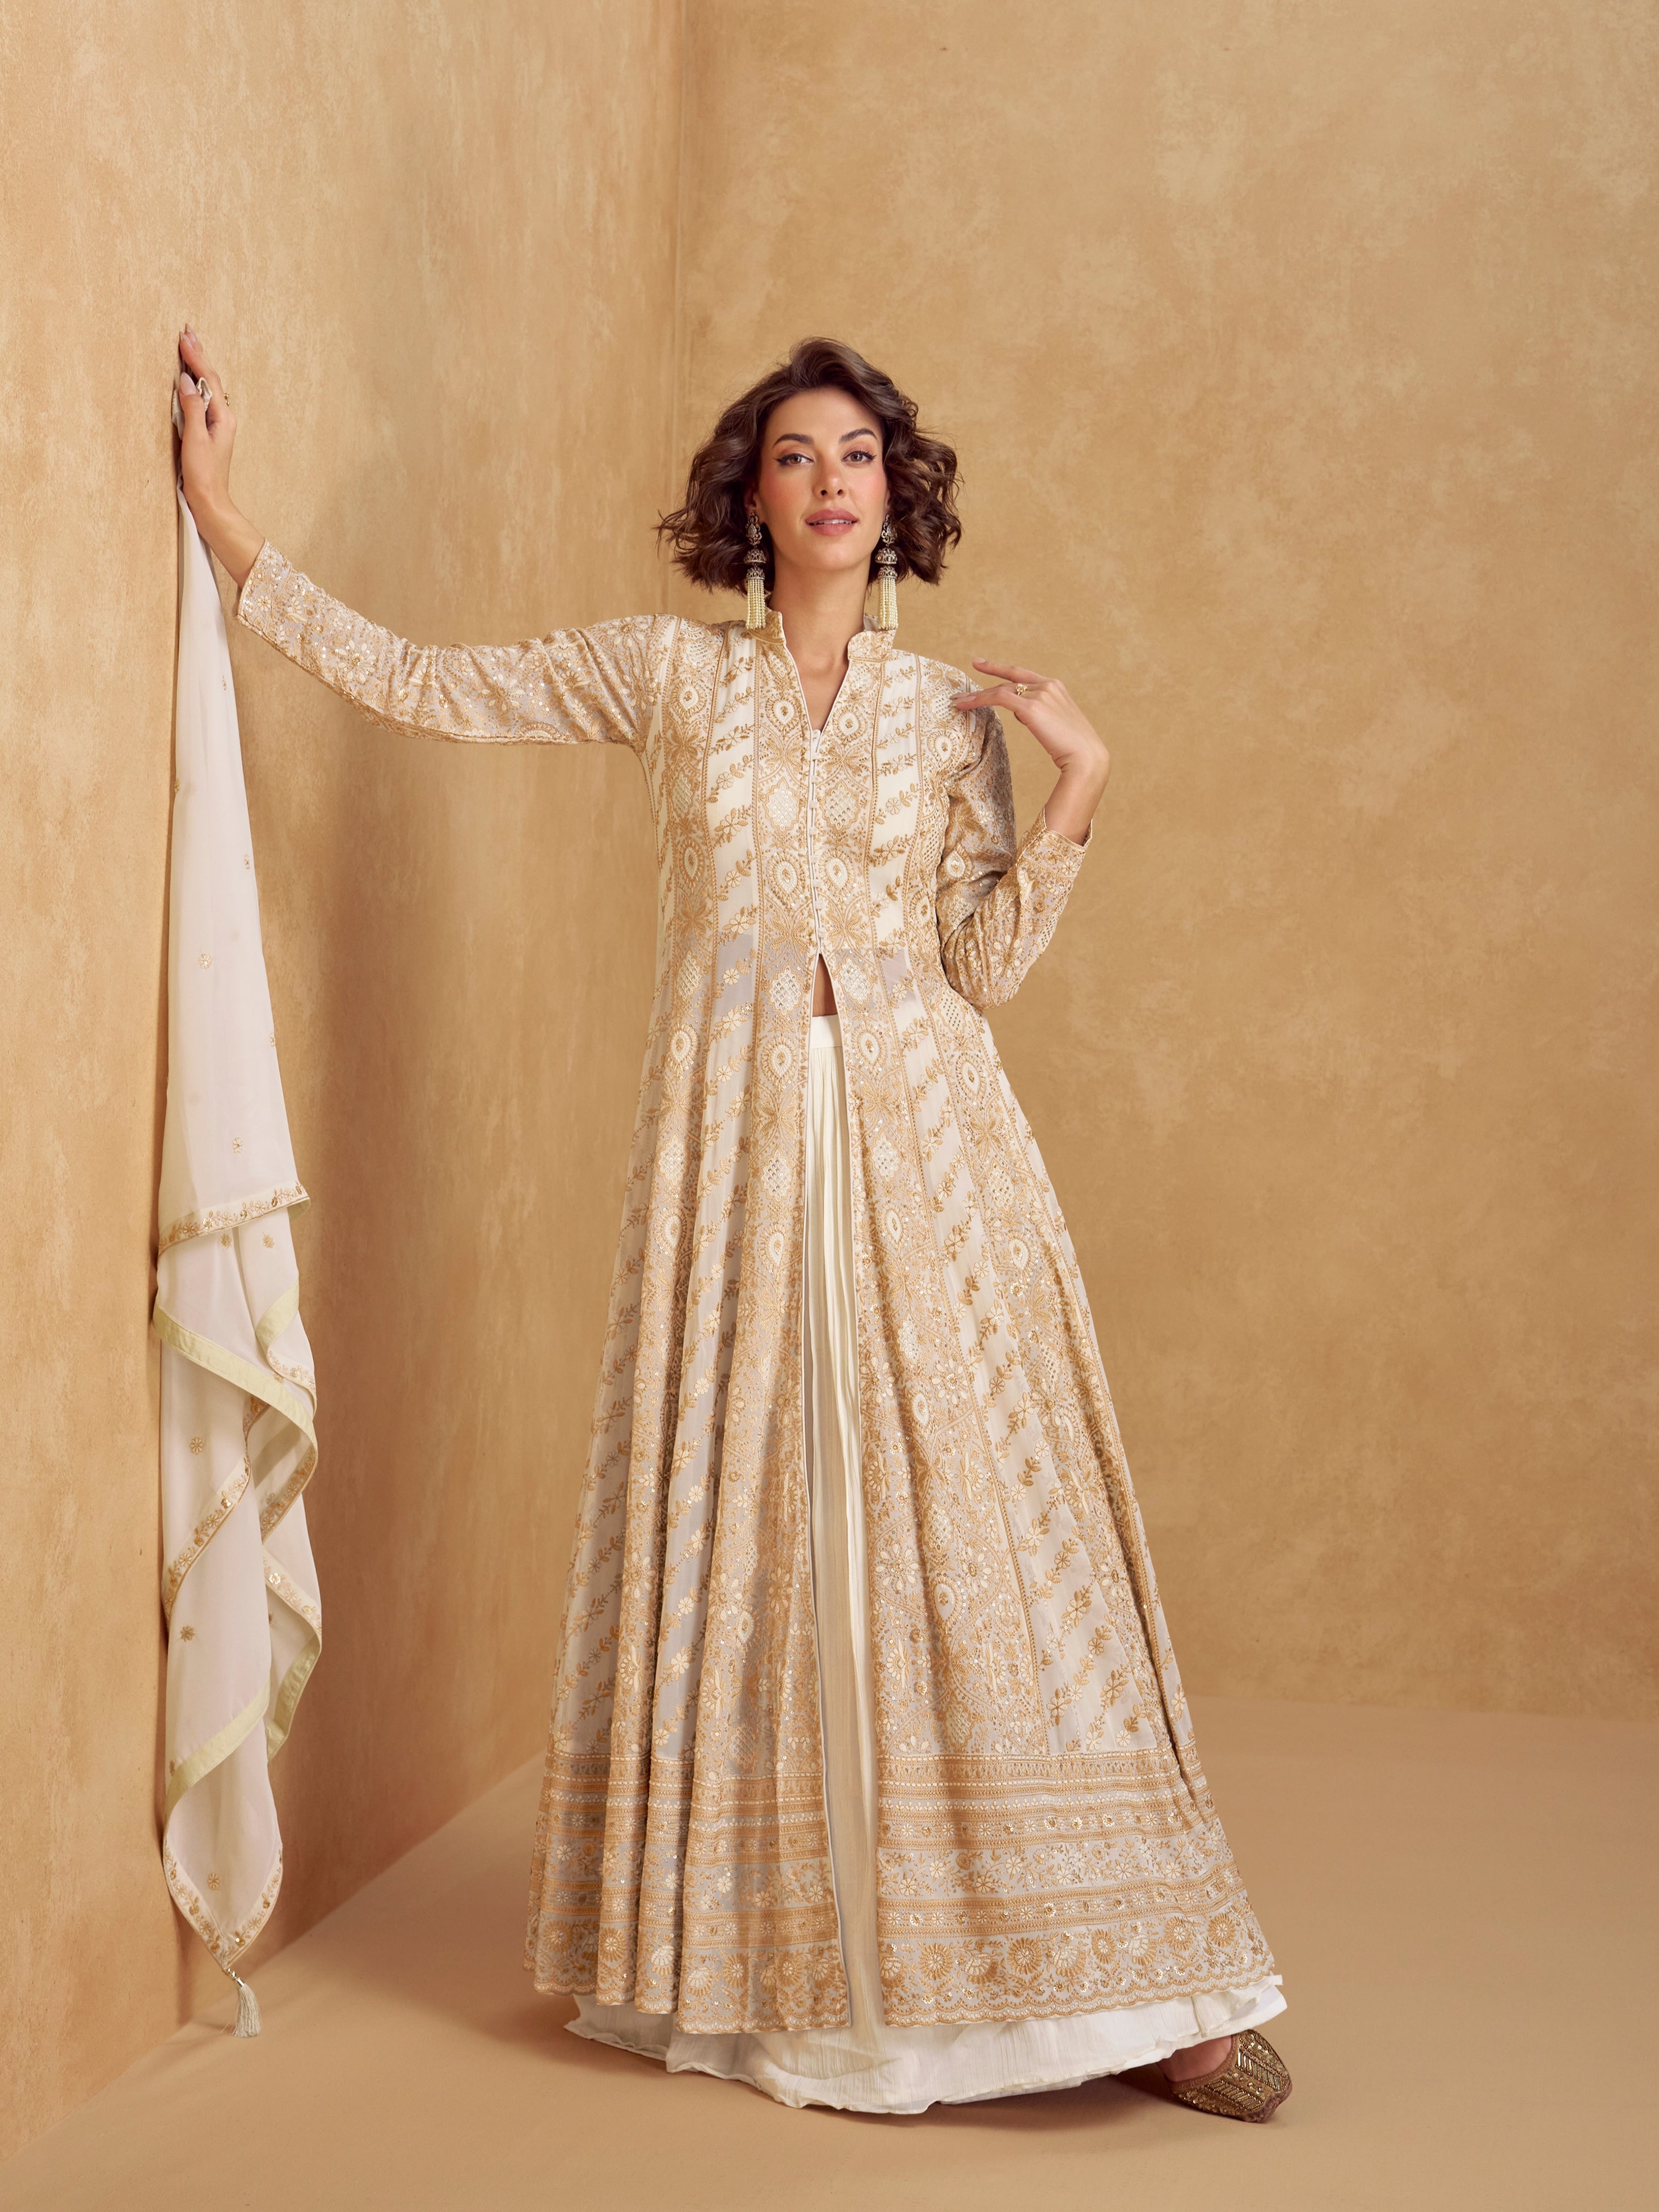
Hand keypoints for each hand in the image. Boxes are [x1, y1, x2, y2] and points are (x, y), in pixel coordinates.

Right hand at [175, 328, 263, 585]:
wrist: (211, 502)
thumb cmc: (204, 476)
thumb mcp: (195, 439)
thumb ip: (191, 407)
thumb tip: (184, 380)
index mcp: (222, 417)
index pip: (207, 378)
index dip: (195, 356)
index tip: (184, 335)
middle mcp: (223, 418)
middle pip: (209, 379)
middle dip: (198, 355)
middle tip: (187, 332)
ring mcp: (217, 425)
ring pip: (207, 388)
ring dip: (197, 366)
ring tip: (188, 346)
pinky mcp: (208, 433)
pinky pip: (202, 400)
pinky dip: (195, 384)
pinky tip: (189, 378)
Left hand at [952, 659, 1109, 845]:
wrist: (1086, 758)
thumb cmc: (1074, 749)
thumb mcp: (1058, 725)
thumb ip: (1042, 715)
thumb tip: (1022, 714)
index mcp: (1056, 687)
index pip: (1024, 674)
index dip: (1003, 668)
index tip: (986, 664)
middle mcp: (1047, 686)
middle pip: (1010, 679)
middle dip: (989, 671)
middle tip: (973, 665)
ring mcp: (1040, 694)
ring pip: (1001, 690)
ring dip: (978, 696)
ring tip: (959, 702)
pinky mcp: (1031, 707)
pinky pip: (998, 698)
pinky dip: (979, 700)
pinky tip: (965, 705)